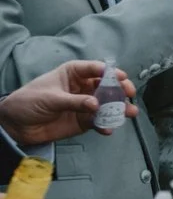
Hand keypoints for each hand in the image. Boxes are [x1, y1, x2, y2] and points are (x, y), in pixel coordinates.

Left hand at [0, 62, 135, 142]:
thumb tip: (96, 104)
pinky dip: (106, 124)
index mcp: (73, 74)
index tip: (121, 77)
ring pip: (107, 104)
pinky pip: (99, 121)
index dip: (109, 72)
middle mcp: (83, 87)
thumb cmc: (29, 102)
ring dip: (119, 108)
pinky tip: (108, 129)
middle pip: (107, 86)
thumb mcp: (50, 98)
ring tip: (129, 113)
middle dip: (120, 89)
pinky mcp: (84, 120)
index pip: (95, 69)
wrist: (16, 125)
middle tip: (129, 94)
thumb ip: (74, 101)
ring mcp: (85, 104)